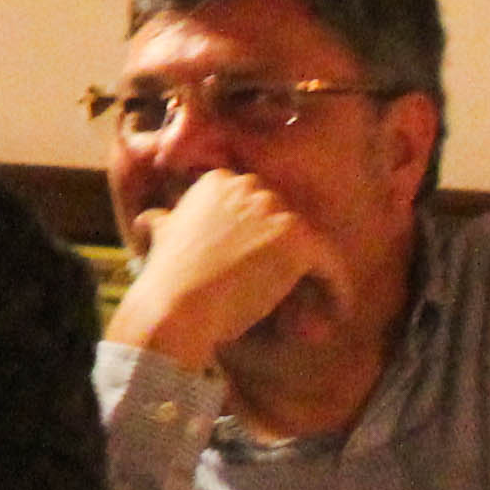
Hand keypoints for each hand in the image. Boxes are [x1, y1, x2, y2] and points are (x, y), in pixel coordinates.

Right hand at [107, 169, 337, 372]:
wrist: (176, 305)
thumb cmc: (167, 279)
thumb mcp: (161, 237)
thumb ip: (165, 221)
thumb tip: (151, 218)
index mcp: (217, 181)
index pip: (255, 204)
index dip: (260, 235)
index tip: (261, 262)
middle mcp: (249, 186)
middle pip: (285, 219)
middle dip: (288, 250)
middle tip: (291, 283)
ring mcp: (276, 212)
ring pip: (311, 243)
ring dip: (316, 271)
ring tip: (318, 299)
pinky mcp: (300, 241)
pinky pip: (332, 265)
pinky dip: (337, 288)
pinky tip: (338, 308)